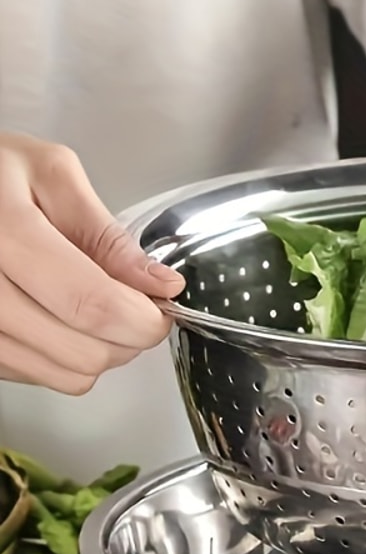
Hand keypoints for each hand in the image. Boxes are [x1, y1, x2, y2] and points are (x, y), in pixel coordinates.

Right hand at [0, 132, 183, 395]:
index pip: (92, 306)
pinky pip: (43, 376)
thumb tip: (162, 285)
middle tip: (131, 305)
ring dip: (101, 351)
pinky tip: (60, 317)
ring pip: (69, 375)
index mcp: (6, 235)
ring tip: (95, 308)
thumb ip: (108, 236)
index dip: (143, 318)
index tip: (160, 309)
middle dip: (128, 337)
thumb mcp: (52, 176)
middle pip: (85, 352)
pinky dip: (68, 359)